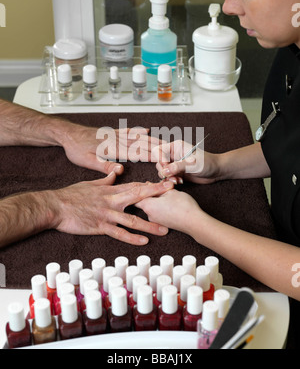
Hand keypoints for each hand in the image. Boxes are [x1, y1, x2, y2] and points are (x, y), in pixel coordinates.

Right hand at [51, 173, 174, 245]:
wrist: (56, 206)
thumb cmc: (72, 195)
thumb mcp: (90, 183)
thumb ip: (106, 179)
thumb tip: (116, 172)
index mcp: (110, 190)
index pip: (135, 186)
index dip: (151, 185)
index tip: (165, 183)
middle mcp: (112, 201)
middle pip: (138, 196)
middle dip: (157, 195)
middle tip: (173, 194)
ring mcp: (107, 214)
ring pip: (132, 219)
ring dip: (149, 224)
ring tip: (165, 230)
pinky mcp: (100, 226)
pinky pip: (119, 233)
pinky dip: (132, 238)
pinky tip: (144, 242)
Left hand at [61, 123, 160, 175]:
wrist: (67, 133)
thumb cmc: (75, 149)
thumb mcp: (86, 161)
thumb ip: (104, 165)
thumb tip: (120, 170)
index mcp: (112, 149)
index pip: (136, 154)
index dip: (151, 157)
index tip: (164, 160)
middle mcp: (117, 140)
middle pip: (141, 144)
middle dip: (157, 148)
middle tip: (172, 151)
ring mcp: (115, 134)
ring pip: (137, 137)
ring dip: (151, 139)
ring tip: (165, 141)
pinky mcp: (111, 132)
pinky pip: (128, 130)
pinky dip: (137, 130)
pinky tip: (145, 130)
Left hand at [136, 189, 201, 238]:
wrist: (194, 223)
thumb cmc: (183, 206)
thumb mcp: (171, 191)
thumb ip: (160, 188)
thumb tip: (155, 186)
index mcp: (148, 205)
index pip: (137, 195)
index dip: (142, 187)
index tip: (148, 182)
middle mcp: (149, 215)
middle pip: (144, 201)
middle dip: (149, 193)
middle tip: (157, 186)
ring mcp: (156, 221)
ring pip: (151, 207)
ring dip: (156, 200)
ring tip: (165, 193)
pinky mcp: (163, 224)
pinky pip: (158, 213)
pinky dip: (160, 207)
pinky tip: (168, 202)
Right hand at [152, 140, 219, 184]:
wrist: (216, 171)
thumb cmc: (207, 163)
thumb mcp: (193, 164)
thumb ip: (178, 167)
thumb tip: (164, 171)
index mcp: (176, 147)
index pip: (158, 150)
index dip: (160, 160)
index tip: (166, 167)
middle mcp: (173, 154)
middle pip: (158, 162)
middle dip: (164, 171)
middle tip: (173, 176)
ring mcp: (174, 164)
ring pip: (162, 171)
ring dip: (168, 177)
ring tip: (177, 180)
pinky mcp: (177, 172)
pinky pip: (168, 177)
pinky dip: (171, 181)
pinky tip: (180, 182)